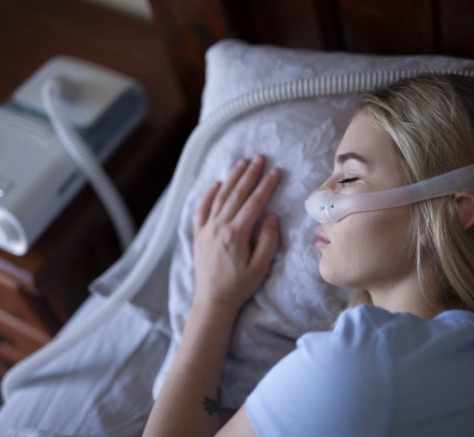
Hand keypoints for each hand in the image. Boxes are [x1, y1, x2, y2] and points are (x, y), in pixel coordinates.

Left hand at [193, 155, 280, 312]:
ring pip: (220, 197)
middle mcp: (219, 227)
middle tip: (259, 157)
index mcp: (236, 235)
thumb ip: (268, 240)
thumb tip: (272, 216)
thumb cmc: (239, 286)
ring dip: (232, 178)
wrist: (212, 300)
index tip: (275, 171)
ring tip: (242, 163)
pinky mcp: (198, 234)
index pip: (254, 203)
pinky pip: (202, 209)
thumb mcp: (260, 267)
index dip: (266, 185)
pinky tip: (217, 183)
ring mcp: (206, 229)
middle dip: (249, 174)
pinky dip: (209, 194)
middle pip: (236, 194)